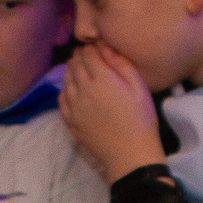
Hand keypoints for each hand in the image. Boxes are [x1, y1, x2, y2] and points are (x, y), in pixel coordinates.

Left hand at [59, 41, 165, 182]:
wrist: (131, 155)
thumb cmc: (141, 120)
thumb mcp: (139, 87)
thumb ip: (121, 64)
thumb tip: (105, 47)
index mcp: (102, 79)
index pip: (88, 54)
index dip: (91, 48)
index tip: (95, 48)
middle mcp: (84, 90)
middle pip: (74, 65)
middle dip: (79, 57)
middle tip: (85, 55)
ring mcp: (75, 107)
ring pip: (66, 80)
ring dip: (71, 71)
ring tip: (79, 69)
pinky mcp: (71, 121)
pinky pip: (62, 99)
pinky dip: (65, 89)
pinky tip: (73, 89)